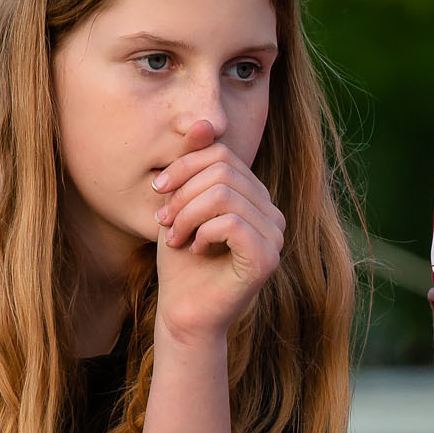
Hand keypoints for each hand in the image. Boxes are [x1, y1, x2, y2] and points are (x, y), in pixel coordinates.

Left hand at [152, 121, 283, 347]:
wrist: (184, 311)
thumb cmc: (181, 261)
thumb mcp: (181, 204)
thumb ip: (193, 166)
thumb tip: (203, 121)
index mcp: (255, 197)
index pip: (223, 156)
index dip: (185, 166)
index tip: (158, 192)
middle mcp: (272, 214)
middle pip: (224, 172)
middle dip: (184, 193)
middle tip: (164, 221)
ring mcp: (275, 237)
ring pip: (226, 195)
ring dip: (188, 215)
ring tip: (174, 236)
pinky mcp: (267, 259)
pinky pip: (232, 223)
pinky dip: (203, 233)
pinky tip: (194, 249)